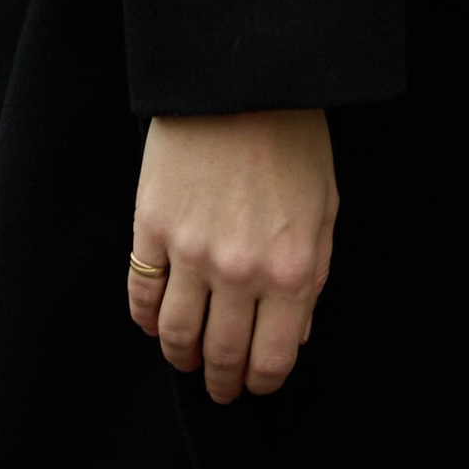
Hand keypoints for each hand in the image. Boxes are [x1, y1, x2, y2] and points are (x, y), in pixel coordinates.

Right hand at [128, 106, 337, 404]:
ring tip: (185, 361)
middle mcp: (240, 272)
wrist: (242, 80)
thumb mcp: (325, 210)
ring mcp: (190, 252)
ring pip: (176, 335)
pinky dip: (147, 319)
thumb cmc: (293, 139)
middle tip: (220, 388)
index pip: (271, 359)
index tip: (255, 386)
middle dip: (222, 382)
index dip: (261, 383)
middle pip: (221, 356)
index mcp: (291, 271)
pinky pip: (142, 294)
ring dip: (180, 358)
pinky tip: (155, 323)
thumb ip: (312, 278)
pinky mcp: (151, 227)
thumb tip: (293, 334)